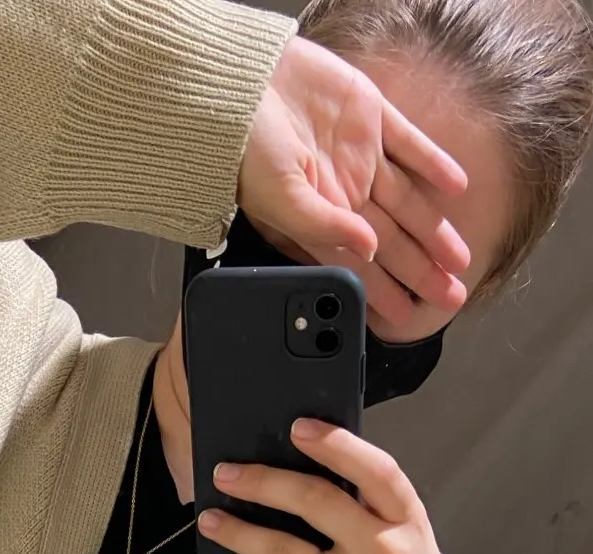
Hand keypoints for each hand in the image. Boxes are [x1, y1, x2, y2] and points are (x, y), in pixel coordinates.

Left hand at [198, 420, 446, 553]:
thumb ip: (371, 507)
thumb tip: (312, 469)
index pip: (375, 471)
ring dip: (241, 534)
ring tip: (210, 521)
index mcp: (405, 519)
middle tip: (226, 473)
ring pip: (285, 551)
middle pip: (315, 502)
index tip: (299, 428)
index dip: (337, 446)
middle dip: (264, 482)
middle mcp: (380, 549)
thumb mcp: (408, 535)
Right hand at [240, 37, 469, 326]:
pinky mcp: (372, 116)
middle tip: (450, 295)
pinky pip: (411, 144)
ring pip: (408, 199)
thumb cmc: (247, 151)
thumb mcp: (281, 199)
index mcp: (318, 219)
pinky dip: (435, 163)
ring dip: (435, 228)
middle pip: (392, 237)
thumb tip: (368, 249)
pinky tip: (457, 187)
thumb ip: (323, 229)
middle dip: (420, 269)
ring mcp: (360, 155)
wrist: (245, 87)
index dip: (384, 290)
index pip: (359, 263)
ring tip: (459, 257)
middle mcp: (343, 192)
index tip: (408, 315)